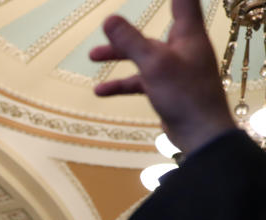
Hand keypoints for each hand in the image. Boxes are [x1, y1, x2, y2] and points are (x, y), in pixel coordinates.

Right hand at [89, 0, 234, 154]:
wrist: (200, 133)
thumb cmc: (184, 93)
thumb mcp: (153, 63)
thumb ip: (130, 41)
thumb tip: (109, 19)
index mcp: (187, 35)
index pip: (183, 2)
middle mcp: (182, 48)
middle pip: (153, 32)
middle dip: (127, 30)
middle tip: (106, 26)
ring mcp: (174, 70)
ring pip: (143, 57)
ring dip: (119, 56)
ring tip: (92, 57)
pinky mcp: (166, 89)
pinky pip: (140, 81)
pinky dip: (122, 84)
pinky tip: (101, 91)